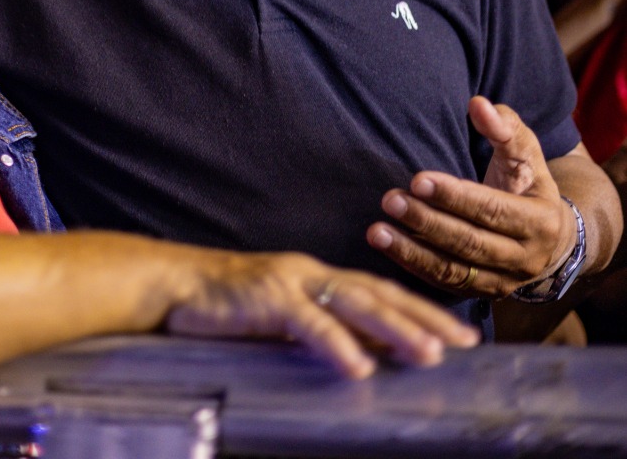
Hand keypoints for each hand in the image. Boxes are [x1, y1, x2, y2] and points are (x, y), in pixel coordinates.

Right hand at [167, 251, 478, 379]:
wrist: (172, 284)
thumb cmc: (222, 306)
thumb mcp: (279, 317)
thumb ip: (318, 328)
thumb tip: (363, 354)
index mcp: (316, 278)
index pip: (379, 292)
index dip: (420, 310)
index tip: (458, 331)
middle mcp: (311, 272)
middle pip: (379, 293)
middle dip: (425, 316)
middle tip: (465, 339)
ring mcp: (291, 280)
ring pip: (355, 303)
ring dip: (396, 329)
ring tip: (430, 354)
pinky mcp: (268, 296)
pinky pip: (309, 322)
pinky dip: (337, 344)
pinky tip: (359, 366)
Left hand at [367, 95, 575, 296]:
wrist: (552, 239)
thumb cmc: (530, 184)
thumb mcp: (527, 153)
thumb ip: (505, 128)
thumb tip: (478, 104)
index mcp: (540, 222)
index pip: (492, 210)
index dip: (455, 196)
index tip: (418, 179)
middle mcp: (524, 259)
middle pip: (469, 243)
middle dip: (427, 222)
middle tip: (390, 200)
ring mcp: (503, 282)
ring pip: (454, 270)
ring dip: (412, 251)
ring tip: (376, 231)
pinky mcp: (482, 293)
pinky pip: (445, 284)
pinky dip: (415, 267)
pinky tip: (388, 248)